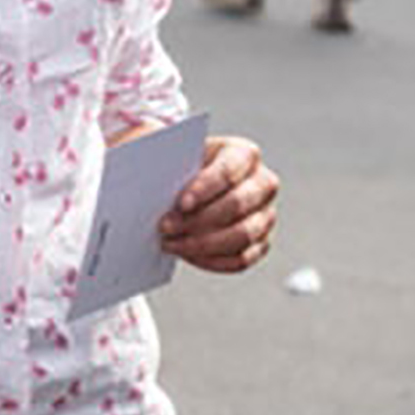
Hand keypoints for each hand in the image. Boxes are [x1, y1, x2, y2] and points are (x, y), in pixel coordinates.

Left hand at [158, 134, 276, 272]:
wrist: (193, 189)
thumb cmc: (183, 168)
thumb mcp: (175, 154)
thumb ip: (166, 157)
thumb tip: (149, 170)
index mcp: (244, 154)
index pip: (229, 170)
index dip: (205, 188)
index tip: (181, 204)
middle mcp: (262, 183)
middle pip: (237, 204)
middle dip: (198, 219)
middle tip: (165, 227)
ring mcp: (265, 215)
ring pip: (242, 235)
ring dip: (202, 243)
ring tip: (171, 243)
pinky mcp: (260, 242)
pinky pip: (241, 259)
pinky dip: (211, 260)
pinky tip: (187, 254)